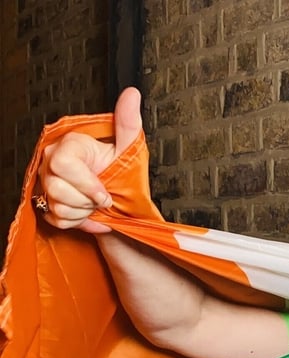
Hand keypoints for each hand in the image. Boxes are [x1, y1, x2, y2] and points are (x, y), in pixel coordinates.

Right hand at [39, 87, 142, 232]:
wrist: (118, 198)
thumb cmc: (122, 172)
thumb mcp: (129, 149)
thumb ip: (128, 123)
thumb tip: (132, 94)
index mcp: (69, 146)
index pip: (62, 164)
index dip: (86, 183)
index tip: (104, 191)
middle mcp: (51, 162)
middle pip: (57, 188)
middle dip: (86, 199)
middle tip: (102, 197)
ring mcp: (46, 183)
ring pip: (56, 206)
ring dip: (83, 211)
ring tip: (95, 203)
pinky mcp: (45, 203)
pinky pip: (56, 219)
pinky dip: (77, 221)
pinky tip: (88, 212)